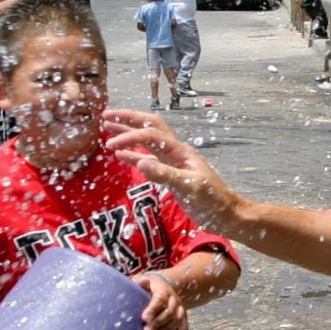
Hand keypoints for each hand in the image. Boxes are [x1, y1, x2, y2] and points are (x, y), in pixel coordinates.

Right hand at [102, 108, 239, 227]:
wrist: (224, 213)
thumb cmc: (212, 200)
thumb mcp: (189, 187)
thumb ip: (165, 175)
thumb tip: (140, 163)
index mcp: (180, 151)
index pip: (151, 136)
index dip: (131, 138)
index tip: (112, 145)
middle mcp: (174, 152)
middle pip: (149, 127)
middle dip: (128, 120)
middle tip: (106, 115)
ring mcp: (172, 162)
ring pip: (146, 142)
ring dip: (128, 134)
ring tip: (107, 128)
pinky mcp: (169, 174)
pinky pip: (148, 159)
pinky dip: (133, 155)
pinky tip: (120, 155)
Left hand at [134, 272, 186, 329]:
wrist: (162, 286)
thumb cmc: (147, 286)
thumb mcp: (141, 280)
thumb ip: (140, 282)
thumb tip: (144, 281)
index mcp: (163, 289)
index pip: (160, 298)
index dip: (153, 309)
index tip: (143, 318)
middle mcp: (174, 298)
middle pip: (170, 311)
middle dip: (158, 322)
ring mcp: (179, 307)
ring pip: (178, 319)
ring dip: (167, 329)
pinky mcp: (182, 315)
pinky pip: (183, 325)